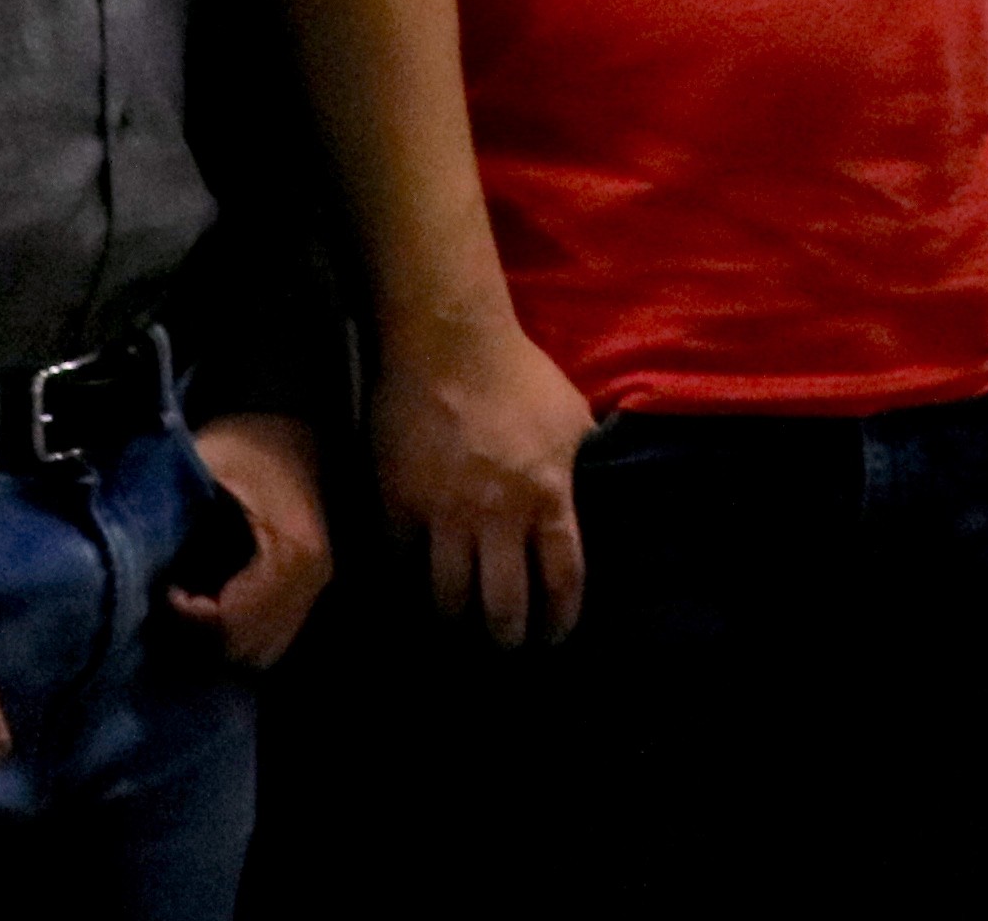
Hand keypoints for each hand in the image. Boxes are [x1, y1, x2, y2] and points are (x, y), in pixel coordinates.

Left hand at [166, 412, 334, 668]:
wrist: (293, 418)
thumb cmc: (249, 439)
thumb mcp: (207, 465)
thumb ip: (175, 515)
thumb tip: (137, 570)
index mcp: (294, 554)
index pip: (232, 624)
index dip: (186, 619)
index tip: (160, 589)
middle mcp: (312, 581)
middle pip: (247, 648)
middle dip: (198, 638)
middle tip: (167, 608)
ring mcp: (314, 587)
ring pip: (260, 650)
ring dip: (217, 643)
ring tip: (186, 611)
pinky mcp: (306, 586)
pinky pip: (270, 637)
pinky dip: (235, 635)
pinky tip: (208, 608)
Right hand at [372, 311, 593, 648]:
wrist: (448, 345)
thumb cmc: (520, 375)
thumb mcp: (571, 419)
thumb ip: (577, 465)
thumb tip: (590, 495)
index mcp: (549, 495)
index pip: (561, 579)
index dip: (560, 619)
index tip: (555, 636)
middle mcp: (497, 515)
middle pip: (502, 605)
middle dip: (506, 635)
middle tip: (506, 643)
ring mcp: (443, 514)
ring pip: (447, 596)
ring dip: (457, 617)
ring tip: (460, 622)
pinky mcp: (397, 505)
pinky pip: (401, 561)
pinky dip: (409, 579)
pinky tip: (415, 586)